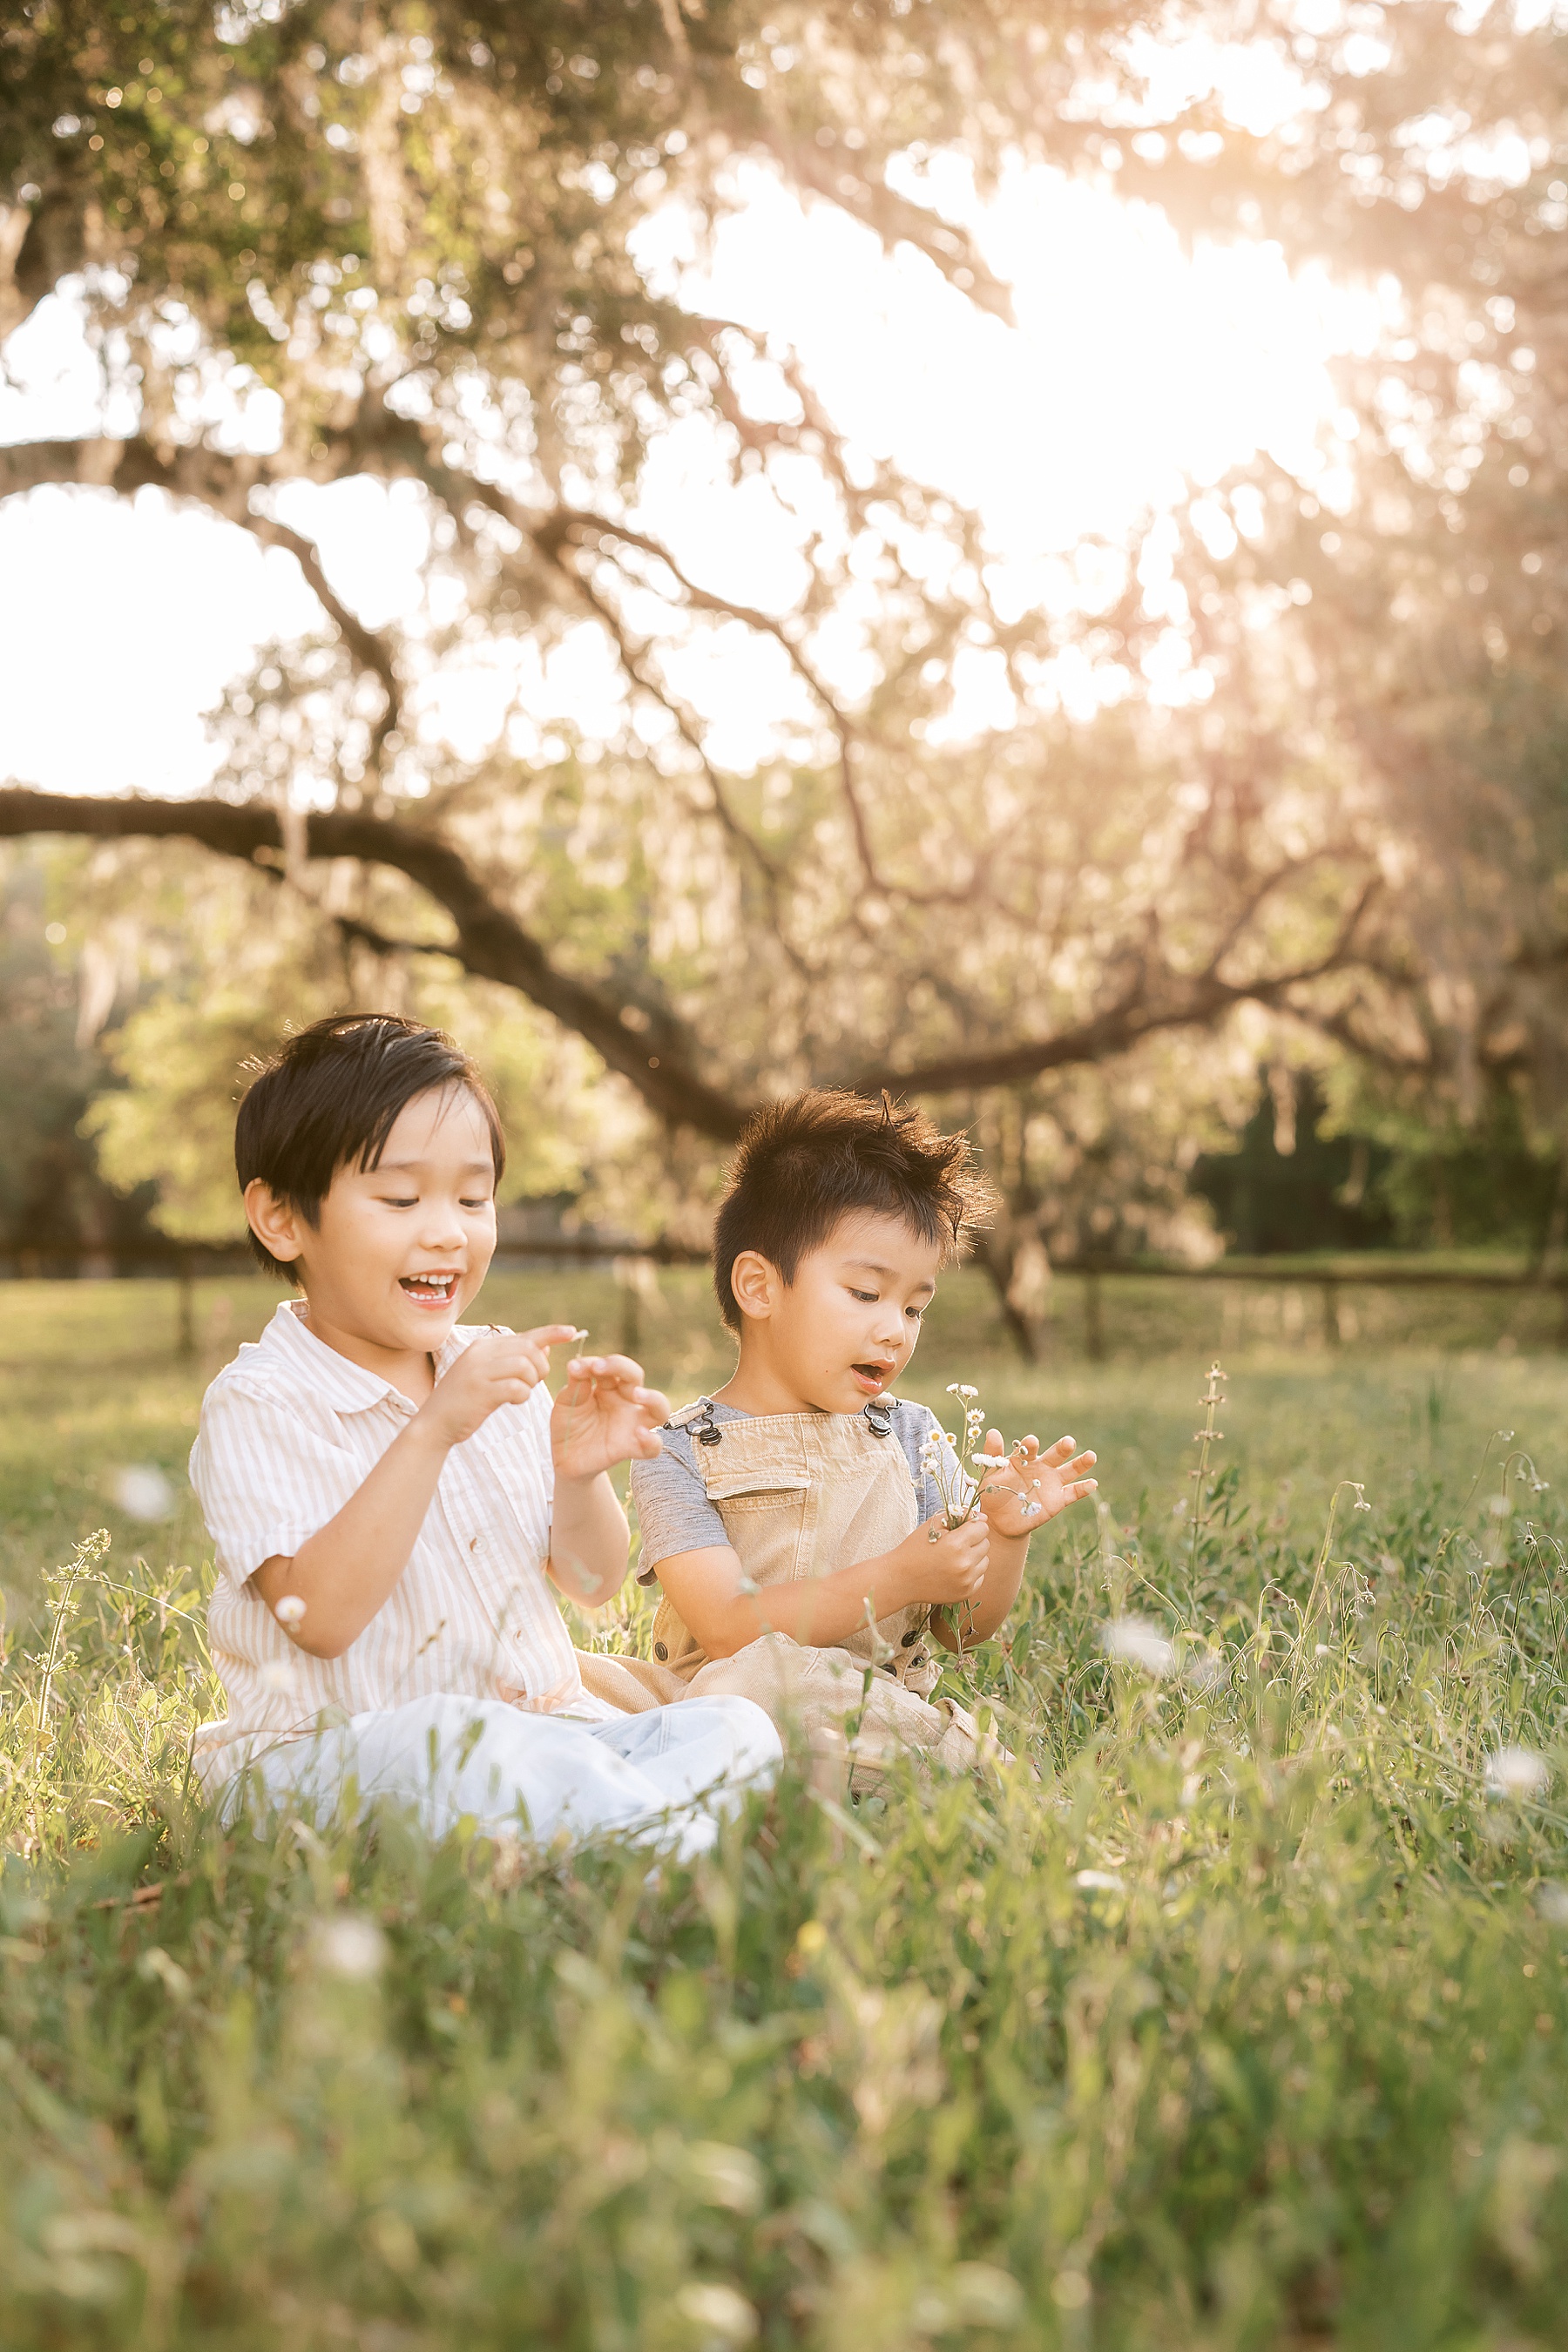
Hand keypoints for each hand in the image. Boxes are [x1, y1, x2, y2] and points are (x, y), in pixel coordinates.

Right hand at [419, 1325, 575, 1447]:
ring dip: (530, 1383)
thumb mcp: (487, 1375)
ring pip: (525, 1367)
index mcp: (482, 1346)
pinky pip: (517, 1388)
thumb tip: (544, 1349)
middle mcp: (480, 1353)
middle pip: (529, 1350)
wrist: (434, 1424)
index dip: (551, 1333)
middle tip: (532, 1383)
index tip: (572, 1331)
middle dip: (540, 1368)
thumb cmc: (464, 1401)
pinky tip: (511, 1401)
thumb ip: (512, 1361)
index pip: (525, 1336)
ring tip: (518, 1393)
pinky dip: (521, 1396)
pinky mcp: (480, 1391)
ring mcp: (478, 1371)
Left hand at [551, 1353, 669, 1483]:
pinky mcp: (631, 1448)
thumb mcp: (566, 1402)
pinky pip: (653, 1447)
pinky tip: (640, 1433)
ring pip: (660, 1408)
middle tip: (599, 1367)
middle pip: (636, 1377)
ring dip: (653, 1398)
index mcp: (609, 1386)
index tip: (575, 1367)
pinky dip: (651, 1440)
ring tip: (637, 1394)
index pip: (612, 1366)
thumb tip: (576, 1364)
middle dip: (621, 1367)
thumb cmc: (568, 1426)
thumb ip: (575, 1384)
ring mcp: (632, 1424)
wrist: (563, 1459)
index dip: (597, 1363)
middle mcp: (625, 1401)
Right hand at [896, 1511, 989, 1606]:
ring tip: (953, 1559)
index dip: (971, 1526)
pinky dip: (970, 1573)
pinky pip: (980, 1576)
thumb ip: (959, 1515)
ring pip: (985, 1561)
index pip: (982, 1528)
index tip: (958, 1531)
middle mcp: (964, 1564)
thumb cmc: (915, 1548)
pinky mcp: (966, 1593)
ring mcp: (966, 1581)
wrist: (901, 1579)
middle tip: (953, 1545)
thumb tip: (984, 1517)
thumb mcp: (932, 1524)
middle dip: (973, 1541)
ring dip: (973, 1557)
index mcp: (956, 1544)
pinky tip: (953, 1572)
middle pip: (985, 1544)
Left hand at [975, 1431, 1097, 1534]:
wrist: (1000, 1521)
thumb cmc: (993, 1492)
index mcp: (1024, 1459)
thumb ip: (993, 1454)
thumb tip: (993, 1431)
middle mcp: (1042, 1467)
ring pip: (1069, 1471)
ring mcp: (1051, 1483)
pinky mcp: (1058, 1500)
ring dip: (1081, 1464)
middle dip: (1062, 1448)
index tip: (1031, 1441)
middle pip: (1055, 1455)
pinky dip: (1083, 1489)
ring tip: (1091, 1456)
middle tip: (1069, 1442)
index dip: (1031, 1445)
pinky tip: (1093, 1483)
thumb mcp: (990, 1475)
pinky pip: (1072, 1493)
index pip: (1030, 1448)